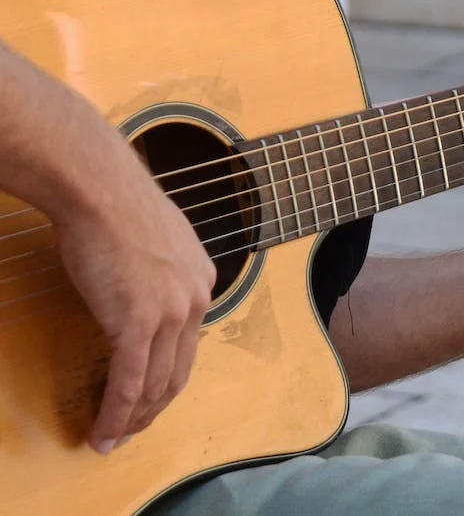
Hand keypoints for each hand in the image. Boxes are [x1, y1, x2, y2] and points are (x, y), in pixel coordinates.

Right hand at [53, 153, 214, 454]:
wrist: (98, 186)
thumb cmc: (114, 203)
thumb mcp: (154, 240)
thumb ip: (157, 271)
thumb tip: (138, 292)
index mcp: (202, 281)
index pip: (189, 344)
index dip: (167, 377)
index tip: (147, 397)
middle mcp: (196, 299)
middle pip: (179, 371)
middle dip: (154, 409)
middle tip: (130, 431)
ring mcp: (171, 312)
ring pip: (157, 384)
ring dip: (133, 419)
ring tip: (112, 439)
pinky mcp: (138, 321)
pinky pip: (131, 381)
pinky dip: (117, 412)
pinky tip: (103, 431)